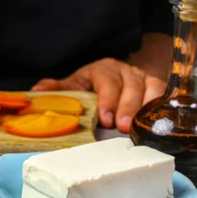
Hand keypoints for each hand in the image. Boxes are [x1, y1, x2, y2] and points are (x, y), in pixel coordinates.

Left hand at [31, 58, 166, 132]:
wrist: (115, 74)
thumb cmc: (91, 84)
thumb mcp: (73, 84)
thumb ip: (57, 89)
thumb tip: (35, 91)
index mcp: (102, 69)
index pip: (106, 81)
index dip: (107, 99)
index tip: (105, 119)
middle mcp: (125, 71)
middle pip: (130, 86)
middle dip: (127, 107)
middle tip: (122, 127)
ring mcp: (143, 78)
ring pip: (150, 90)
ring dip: (145, 110)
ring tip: (138, 128)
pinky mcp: (155, 87)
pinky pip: (162, 95)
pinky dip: (160, 107)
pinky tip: (155, 123)